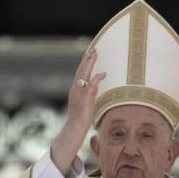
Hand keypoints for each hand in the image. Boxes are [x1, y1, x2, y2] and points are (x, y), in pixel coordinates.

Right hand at [49, 50, 106, 173]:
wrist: (75, 127)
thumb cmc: (81, 118)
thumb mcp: (87, 102)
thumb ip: (91, 92)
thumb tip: (96, 83)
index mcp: (75, 90)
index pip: (79, 73)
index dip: (85, 63)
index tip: (89, 54)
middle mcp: (75, 89)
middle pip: (81, 71)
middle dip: (87, 59)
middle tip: (93, 49)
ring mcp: (79, 93)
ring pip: (84, 74)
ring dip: (89, 64)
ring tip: (95, 54)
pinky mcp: (84, 98)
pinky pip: (91, 85)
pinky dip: (97, 78)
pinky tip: (103, 73)